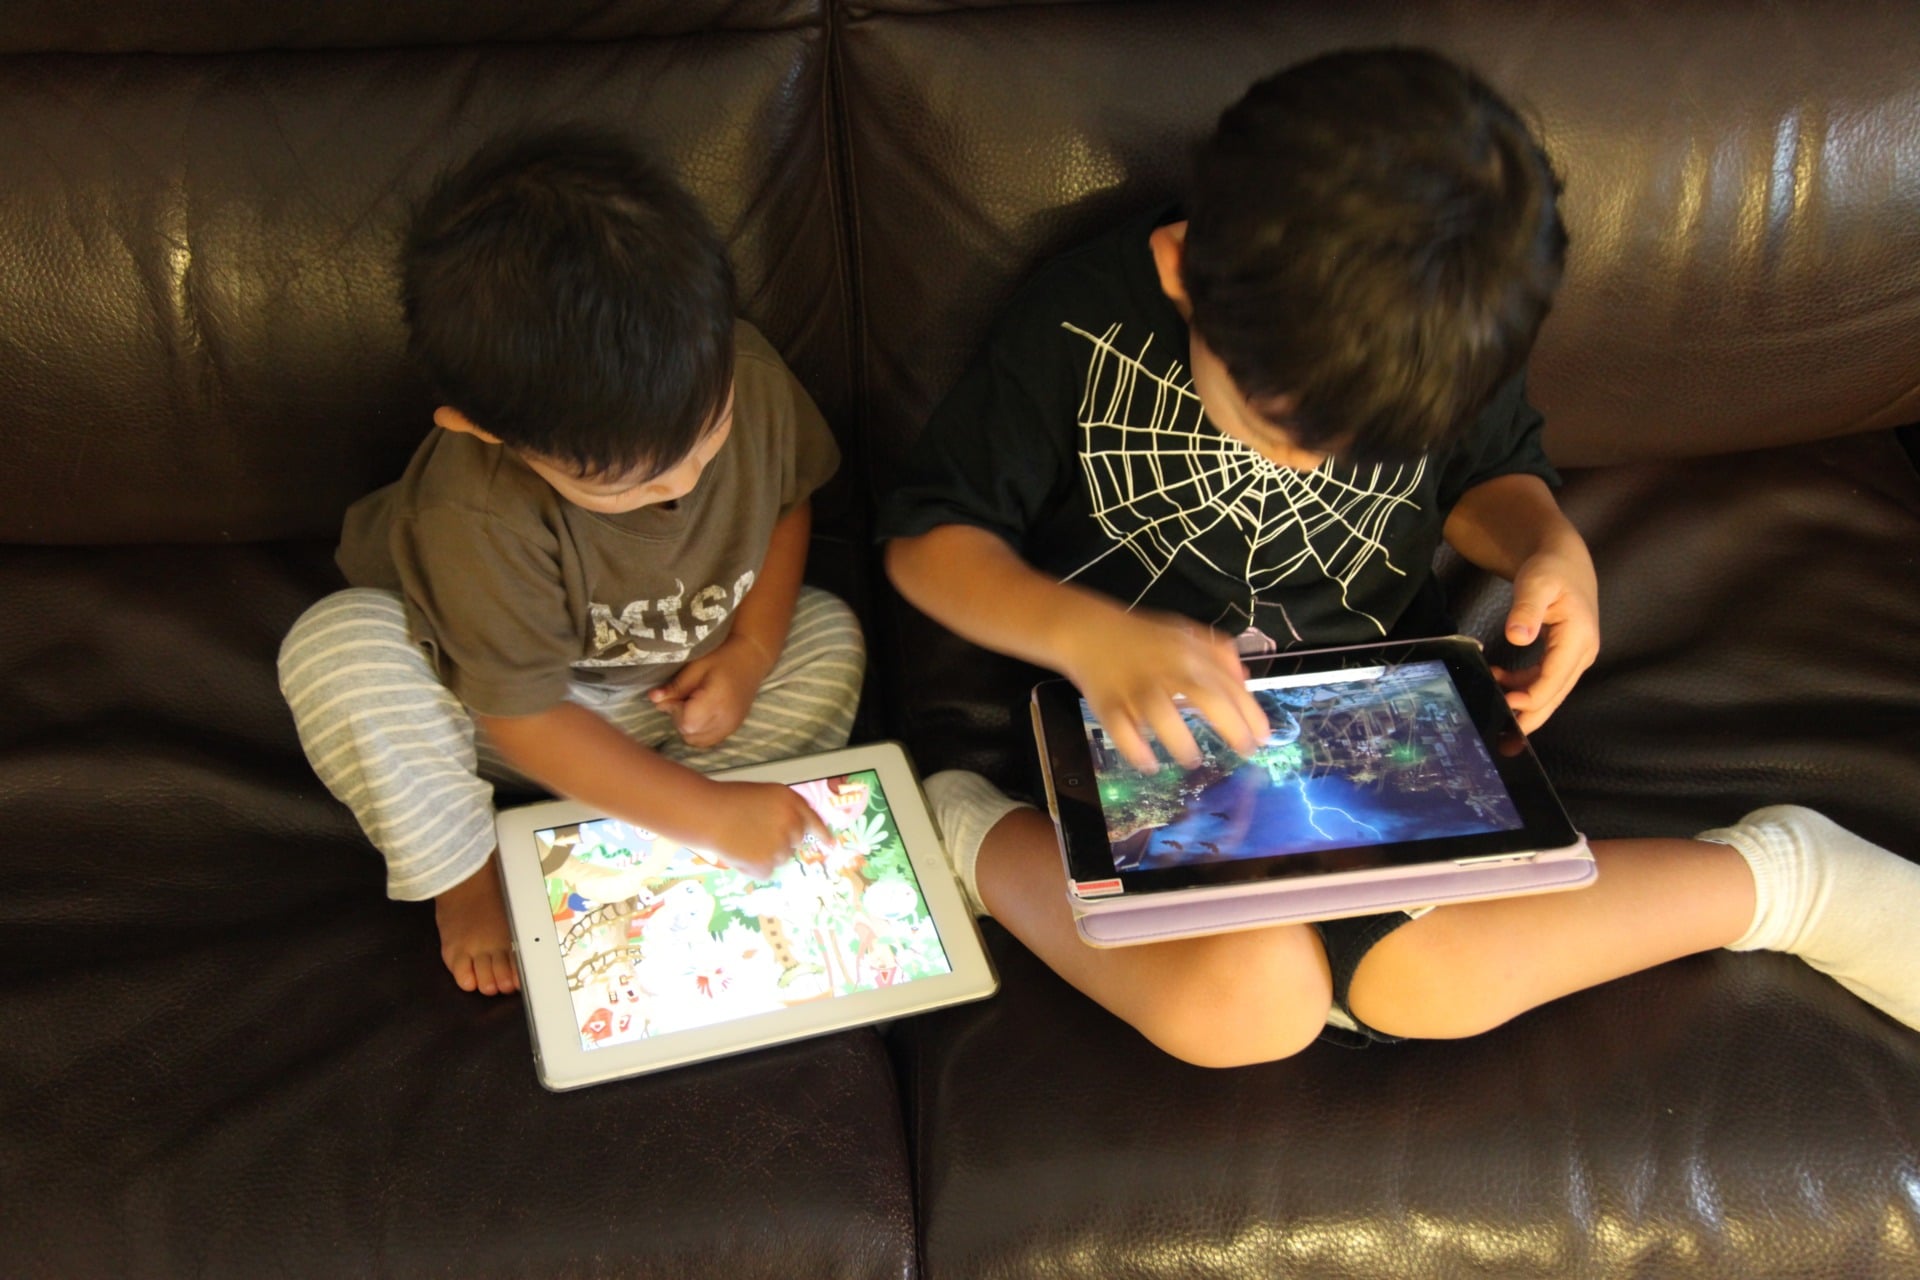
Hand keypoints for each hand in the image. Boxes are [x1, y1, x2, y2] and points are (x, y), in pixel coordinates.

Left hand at [648, 634, 775, 749]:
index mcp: (717, 702)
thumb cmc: (723, 657)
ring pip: (697, 740)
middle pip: (690, 734)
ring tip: (694, 705)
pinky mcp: (733, 729)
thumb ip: (675, 687)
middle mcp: (726, 719)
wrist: (751, 658)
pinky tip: (702, 712)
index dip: (675, 711)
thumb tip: (653, 699)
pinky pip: (708, 740)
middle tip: (685, 697)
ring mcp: (731, 727)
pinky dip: (700, 730)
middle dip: (680, 718)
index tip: (676, 696)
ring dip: (689, 726)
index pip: (686, 723)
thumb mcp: (696, 667)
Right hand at [698, 780, 831, 879]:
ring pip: (781, 858)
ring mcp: (780, 845)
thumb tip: (798, 832)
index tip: (830, 844)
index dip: (823, 833)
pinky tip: (740, 853)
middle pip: (796, 842)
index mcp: (791, 802)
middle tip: (756, 833)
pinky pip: (767, 871)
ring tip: (744, 840)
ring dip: (767, 854)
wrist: (707, 813)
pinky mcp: (766, 864)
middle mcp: (792, 823)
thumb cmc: (731, 800)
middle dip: (782, 841)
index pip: (813, 820)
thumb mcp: (765, 795)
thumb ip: (785, 810)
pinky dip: (755, 868)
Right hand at [1059, 607, 1268, 771]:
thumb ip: (1218, 653)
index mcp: (1187, 653)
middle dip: (1229, 726)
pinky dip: (1136, 751)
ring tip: (1193, 760)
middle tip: (1245, 752)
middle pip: (1203, 697)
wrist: (1088, 631)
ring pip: (1161, 715)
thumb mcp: (1184, 633)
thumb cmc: (1142, 638)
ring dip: (1181, 742)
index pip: (1226, 684)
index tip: (1262, 737)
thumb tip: (1244, 682)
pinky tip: (1149, 765)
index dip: (1249, 712)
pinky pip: (1122, 731)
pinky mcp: (1108, 703)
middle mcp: (1165, 669)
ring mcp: (1135, 687)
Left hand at [1491, 545, 1599, 734]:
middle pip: (1555, 695)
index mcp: (1578, 638)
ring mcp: (1574, 657)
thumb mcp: (1536, 583)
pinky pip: (1544, 680)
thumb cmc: (1550, 569)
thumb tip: (1517, 635)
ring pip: (1550, 692)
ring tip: (1493, 708)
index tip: (1506, 706)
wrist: (1563, 559)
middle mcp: (1581, 653)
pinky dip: (1523, 687)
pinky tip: (1500, 682)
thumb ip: (1526, 609)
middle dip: (1530, 718)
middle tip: (1504, 741)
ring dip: (1524, 704)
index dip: (1531, 698)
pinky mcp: (1564, 656)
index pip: (1554, 679)